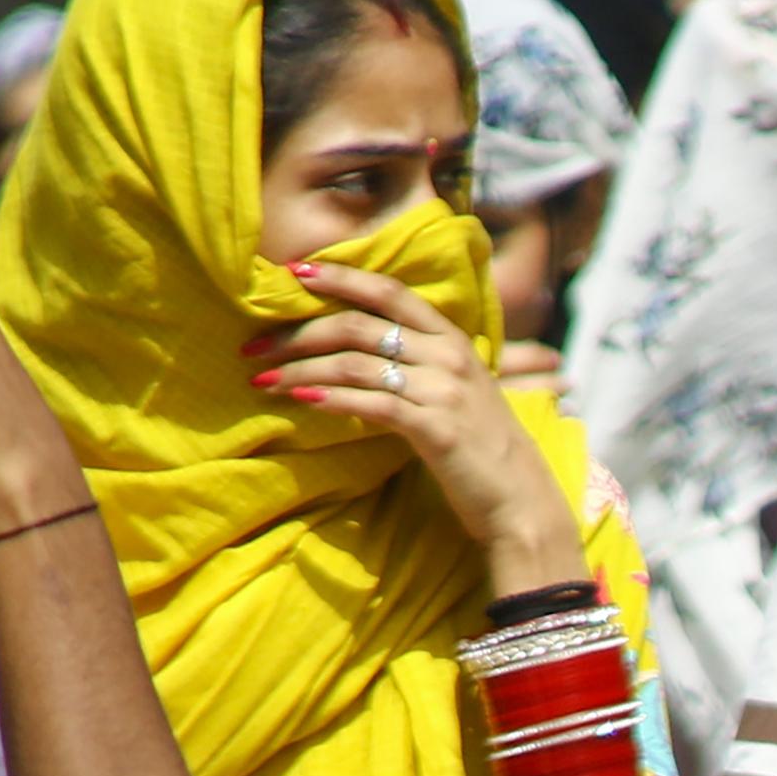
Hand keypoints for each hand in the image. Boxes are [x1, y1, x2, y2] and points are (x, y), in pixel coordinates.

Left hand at [247, 262, 584, 596]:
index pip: (389, 291)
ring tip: (263, 379)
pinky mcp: (436, 427)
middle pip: (359, 325)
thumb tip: (357, 355)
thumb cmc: (482, 451)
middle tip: (254, 346)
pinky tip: (300, 400)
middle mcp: (449, 355)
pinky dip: (330, 400)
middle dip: (298, 332)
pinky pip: (372, 403)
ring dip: (300, 369)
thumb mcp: (456, 394)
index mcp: (453, 338)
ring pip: (355, 363)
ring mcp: (444, 390)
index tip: (293, 273)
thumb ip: (418, 367)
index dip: (339, 277)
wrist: (521, 502)